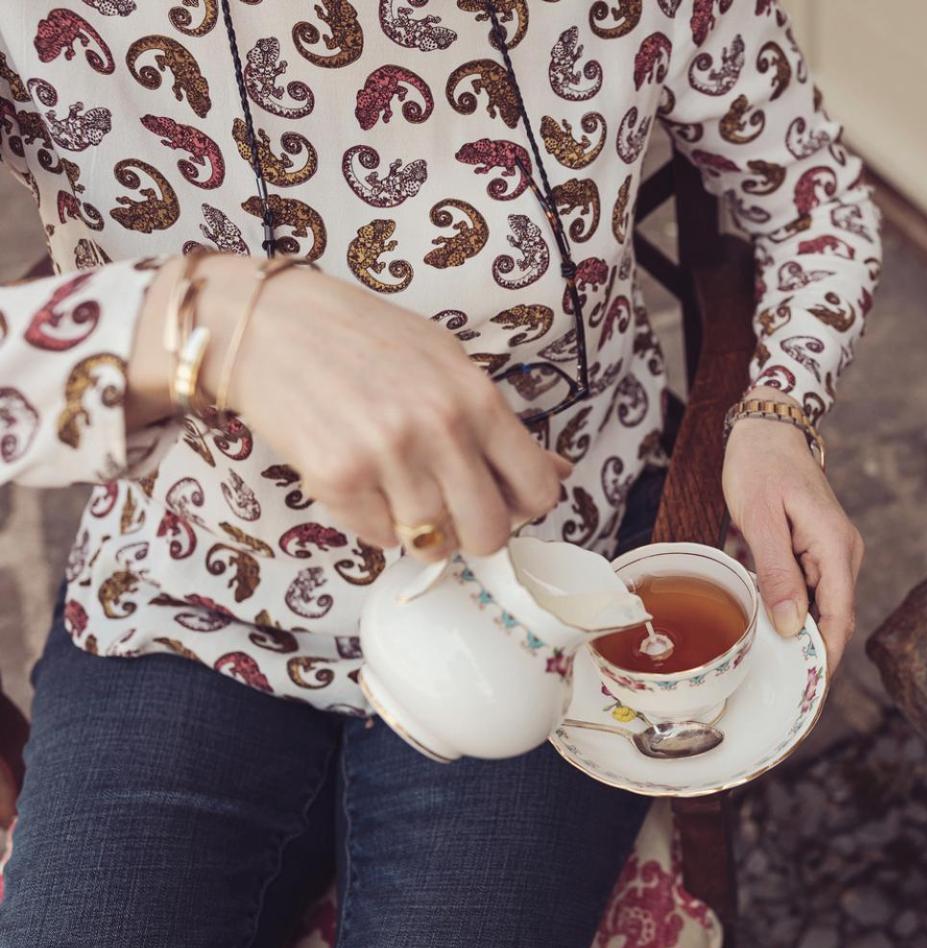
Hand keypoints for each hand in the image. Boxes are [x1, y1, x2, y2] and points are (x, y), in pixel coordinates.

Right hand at [129, 254, 569, 561]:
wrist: (269, 325)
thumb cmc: (364, 339)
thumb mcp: (448, 364)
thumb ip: (500, 425)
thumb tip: (557, 471)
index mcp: (477, 398)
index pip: (537, 489)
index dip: (524, 506)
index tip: (503, 500)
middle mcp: (439, 430)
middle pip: (490, 534)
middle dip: (473, 532)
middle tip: (450, 508)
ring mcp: (387, 458)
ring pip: (432, 543)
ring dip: (419, 528)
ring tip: (396, 485)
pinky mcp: (336, 480)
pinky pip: (377, 537)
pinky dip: (372, 522)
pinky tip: (359, 479)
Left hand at [722, 387, 862, 666]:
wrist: (769, 427)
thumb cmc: (761, 465)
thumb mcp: (761, 518)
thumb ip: (777, 572)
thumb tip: (793, 626)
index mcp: (835, 547)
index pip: (839, 618)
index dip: (826, 659)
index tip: (808, 693)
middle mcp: (844, 553)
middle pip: (834, 619)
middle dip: (812, 656)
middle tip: (781, 692)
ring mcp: (834, 552)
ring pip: (823, 608)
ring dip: (802, 636)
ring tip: (773, 670)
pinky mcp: (820, 550)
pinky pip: (813, 591)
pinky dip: (797, 613)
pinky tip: (773, 630)